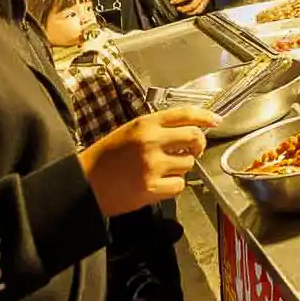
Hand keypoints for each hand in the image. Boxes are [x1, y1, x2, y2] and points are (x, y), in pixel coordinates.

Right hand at [79, 106, 219, 216]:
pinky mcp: (151, 187)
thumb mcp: (129, 131)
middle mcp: (151, 141)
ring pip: (189, 163)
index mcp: (145, 123)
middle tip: (193, 150)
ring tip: (164, 169)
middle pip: (195, 137)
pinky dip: (174, 185)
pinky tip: (160, 183)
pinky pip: (179, 185)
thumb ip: (157, 128)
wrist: (84, 183)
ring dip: (182, 167)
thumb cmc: (105, 158)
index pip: (185, 113)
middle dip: (198, 144)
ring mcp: (152, 165)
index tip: (216, 120)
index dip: (205, 116)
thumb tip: (187, 129)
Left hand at [171, 0, 214, 14]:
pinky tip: (189, 11)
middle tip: (178, 8)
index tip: (173, 1)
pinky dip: (194, 12)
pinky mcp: (206, 3)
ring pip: (198, 10)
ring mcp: (205, 0)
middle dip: (184, 8)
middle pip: (193, 5)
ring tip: (183, 10)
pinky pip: (201, 10)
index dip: (179, 0)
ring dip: (189, 12)